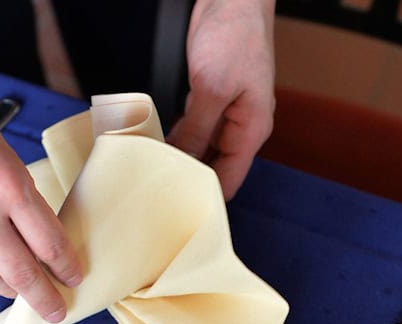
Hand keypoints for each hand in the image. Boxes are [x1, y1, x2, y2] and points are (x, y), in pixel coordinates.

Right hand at [0, 0, 81, 322]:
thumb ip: (14, 192)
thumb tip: (29, 230)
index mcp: (7, 185)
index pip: (49, 243)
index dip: (65, 267)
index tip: (73, 278)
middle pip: (21, 274)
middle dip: (43, 298)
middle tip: (55, 311)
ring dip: (6, 288)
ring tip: (18, 293)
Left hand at [166, 0, 275, 198]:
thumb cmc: (235, 36)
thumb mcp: (212, 88)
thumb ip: (197, 129)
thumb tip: (182, 163)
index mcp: (252, 129)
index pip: (230, 179)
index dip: (205, 196)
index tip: (176, 209)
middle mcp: (241, 125)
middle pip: (214, 166)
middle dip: (186, 179)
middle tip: (155, 193)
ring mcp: (225, 111)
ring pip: (199, 147)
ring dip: (177, 157)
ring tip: (149, 172)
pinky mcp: (209, 97)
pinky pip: (191, 127)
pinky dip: (175, 135)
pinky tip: (154, 143)